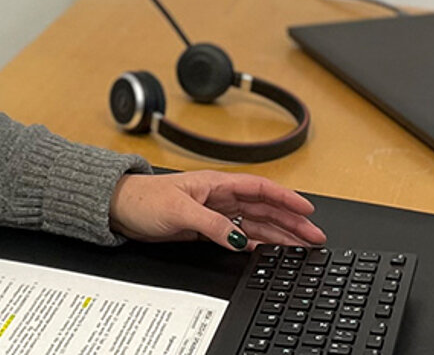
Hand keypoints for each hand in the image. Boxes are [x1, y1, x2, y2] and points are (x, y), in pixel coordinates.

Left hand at [108, 170, 325, 250]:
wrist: (120, 209)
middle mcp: (219, 196)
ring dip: (278, 234)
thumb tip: (239, 238)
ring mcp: (214, 212)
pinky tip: (269, 250)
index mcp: (216, 184)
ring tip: (300, 245)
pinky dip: (256, 242)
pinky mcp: (205, 227)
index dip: (286, 199)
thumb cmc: (144, 199)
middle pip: (264, 208)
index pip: (260, 189)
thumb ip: (212, 224)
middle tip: (313, 236)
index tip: (308, 211)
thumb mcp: (180, 210)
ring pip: (255, 223)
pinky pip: (239, 234)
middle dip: (291, 221)